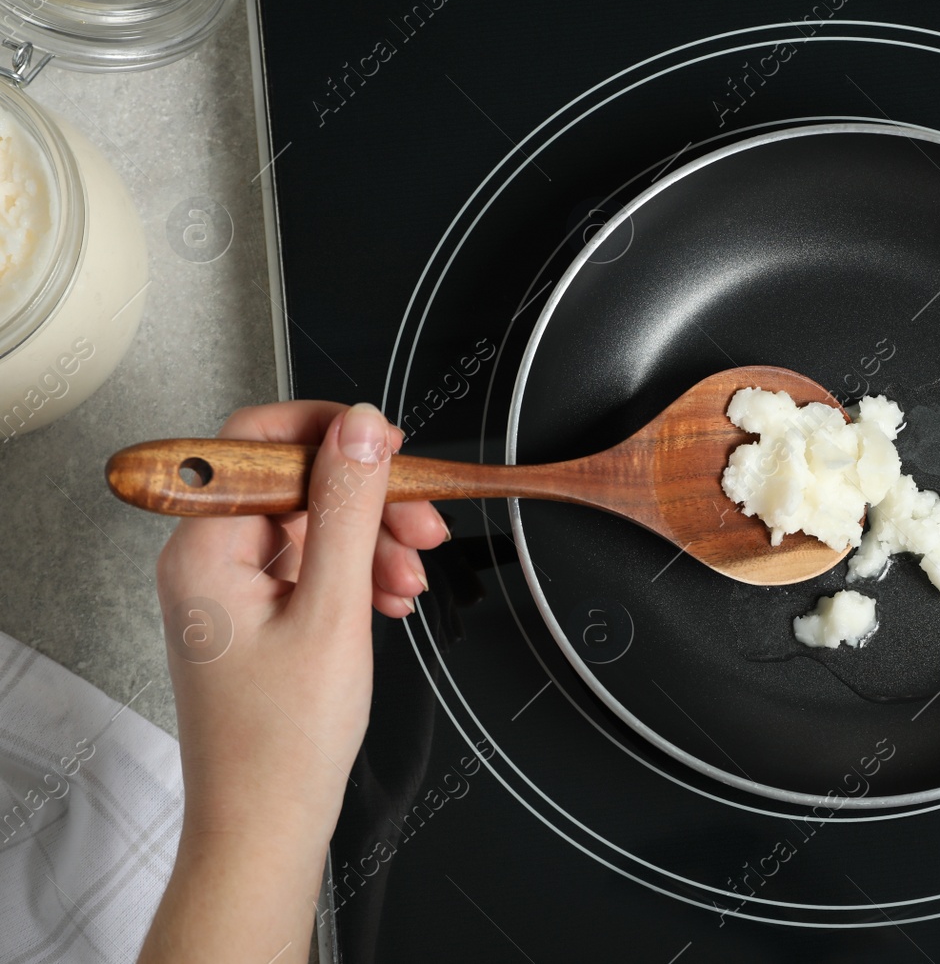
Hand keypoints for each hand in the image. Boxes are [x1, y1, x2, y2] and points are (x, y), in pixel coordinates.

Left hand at [139, 401, 447, 962]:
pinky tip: (391, 598)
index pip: (259, 438)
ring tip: (413, 575)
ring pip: (311, 523)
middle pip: (295, 482)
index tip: (390, 445)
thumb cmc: (282, 740)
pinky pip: (310, 563)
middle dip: (367, 496)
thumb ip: (348, 508)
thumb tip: (362, 427)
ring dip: (371, 538)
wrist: (264, 823)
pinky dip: (357, 572)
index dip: (331, 430)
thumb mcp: (332, 609)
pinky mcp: (252, 612)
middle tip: (425, 520)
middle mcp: (205, 557)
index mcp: (204, 546)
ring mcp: (228, 586)